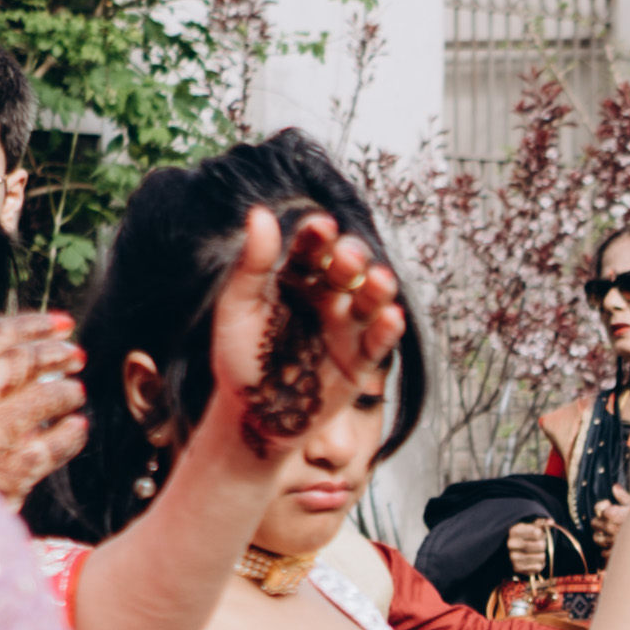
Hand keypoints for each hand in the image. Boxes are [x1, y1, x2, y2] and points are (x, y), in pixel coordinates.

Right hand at [0, 311, 88, 506]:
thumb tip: (19, 350)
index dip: (33, 325)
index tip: (60, 324)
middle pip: (25, 362)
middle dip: (56, 353)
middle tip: (75, 354)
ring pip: (47, 398)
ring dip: (67, 392)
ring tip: (74, 392)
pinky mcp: (15, 473)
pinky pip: (57, 444)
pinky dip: (72, 433)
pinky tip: (76, 427)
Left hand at [212, 209, 405, 459]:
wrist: (251, 416)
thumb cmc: (240, 358)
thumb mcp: (238, 306)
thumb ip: (253, 263)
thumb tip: (260, 213)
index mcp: (296, 278)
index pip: (312, 249)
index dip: (318, 236)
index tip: (321, 226)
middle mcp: (326, 298)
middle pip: (346, 271)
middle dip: (350, 260)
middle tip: (347, 257)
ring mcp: (346, 328)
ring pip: (369, 301)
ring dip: (377, 289)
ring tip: (380, 280)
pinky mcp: (360, 361)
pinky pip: (378, 342)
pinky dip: (387, 329)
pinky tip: (391, 316)